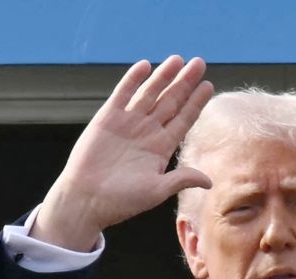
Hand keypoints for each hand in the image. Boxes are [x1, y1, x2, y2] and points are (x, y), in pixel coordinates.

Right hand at [32, 55, 213, 250]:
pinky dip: (133, 80)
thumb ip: (181, 180)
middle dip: (185, 83)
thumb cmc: (120, 201)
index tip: (208, 86)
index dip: (196, 103)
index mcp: (160, 149)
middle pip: (170, 102)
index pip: (183, 120)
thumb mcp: (156, 191)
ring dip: (163, 76)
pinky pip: (122, 94)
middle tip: (200, 63)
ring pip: (149, 94)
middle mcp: (146, 133)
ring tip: (178, 59)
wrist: (86, 200)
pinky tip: (145, 65)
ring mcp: (127, 124)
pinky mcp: (106, 119)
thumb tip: (209, 181)